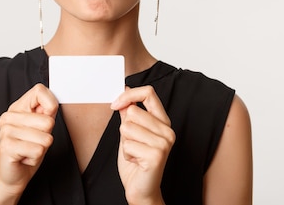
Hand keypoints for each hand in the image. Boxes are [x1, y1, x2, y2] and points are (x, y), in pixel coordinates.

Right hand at [0, 84, 57, 203]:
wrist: (14, 176)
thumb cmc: (29, 150)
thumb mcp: (42, 128)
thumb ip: (47, 113)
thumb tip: (51, 105)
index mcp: (17, 108)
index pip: (40, 90)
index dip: (50, 106)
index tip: (45, 120)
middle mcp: (9, 117)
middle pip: (47, 120)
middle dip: (47, 135)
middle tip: (33, 142)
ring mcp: (6, 131)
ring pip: (45, 138)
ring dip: (41, 149)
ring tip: (28, 150)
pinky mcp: (7, 146)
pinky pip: (38, 150)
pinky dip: (36, 157)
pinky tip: (25, 158)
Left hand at [111, 86, 174, 204]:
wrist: (142, 190)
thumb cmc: (136, 163)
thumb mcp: (130, 134)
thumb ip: (129, 115)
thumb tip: (125, 93)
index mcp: (162, 122)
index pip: (149, 93)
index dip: (129, 95)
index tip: (116, 104)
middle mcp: (167, 130)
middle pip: (133, 111)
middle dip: (125, 128)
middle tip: (133, 144)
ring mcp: (164, 143)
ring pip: (127, 127)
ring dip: (125, 142)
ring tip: (135, 153)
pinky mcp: (157, 155)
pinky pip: (127, 144)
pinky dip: (126, 154)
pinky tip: (136, 162)